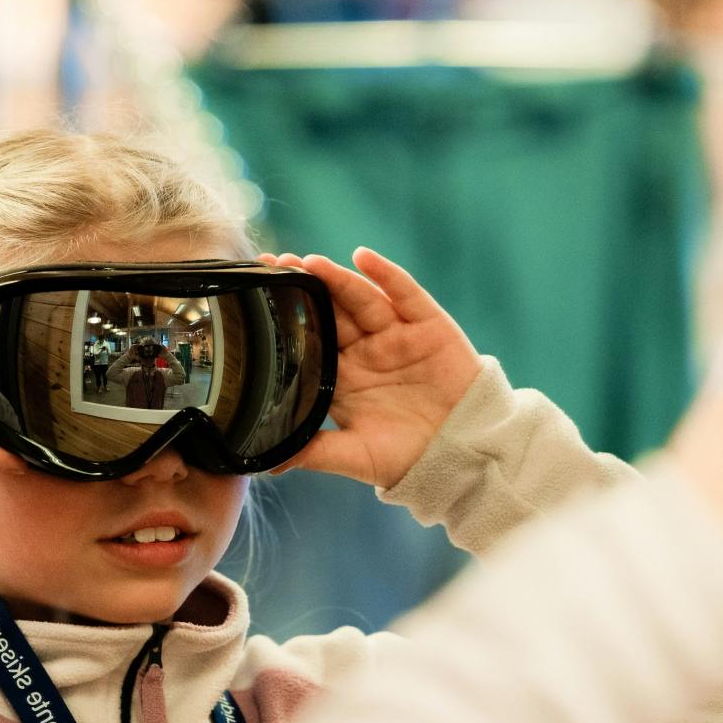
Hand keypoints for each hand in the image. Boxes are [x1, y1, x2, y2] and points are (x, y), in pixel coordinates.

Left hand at [260, 248, 481, 488]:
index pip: (310, 340)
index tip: (258, 297)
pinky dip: (385, 274)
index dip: (286, 319)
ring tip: (310, 262)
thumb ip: (315, 452)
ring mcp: (396, 336)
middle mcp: (366, 351)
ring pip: (361, 300)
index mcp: (344, 378)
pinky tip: (362, 258)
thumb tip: (268, 464)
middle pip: (331, 312)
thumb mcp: (356, 456)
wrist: (464, 454)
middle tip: (276, 264)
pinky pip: (404, 294)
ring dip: (336, 278)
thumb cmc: (408, 458)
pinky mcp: (427, 326)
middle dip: (305, 288)